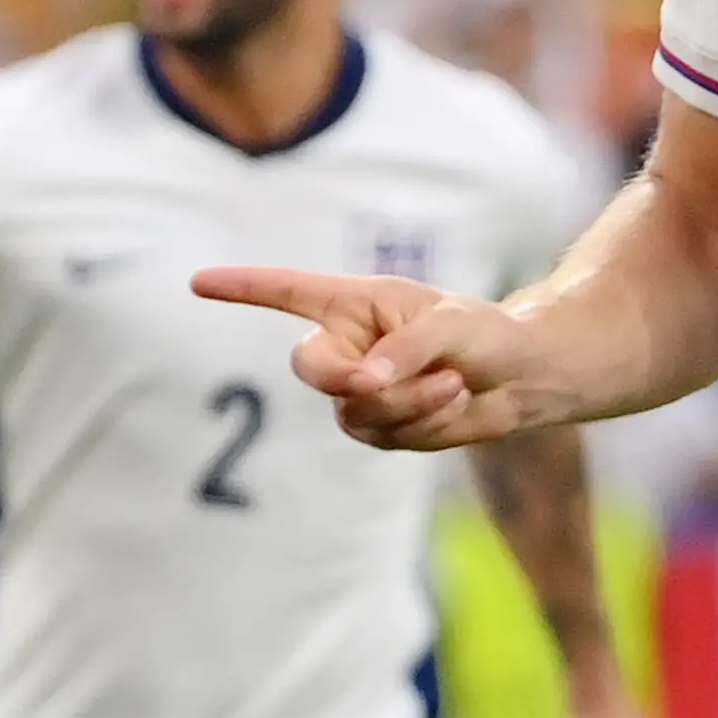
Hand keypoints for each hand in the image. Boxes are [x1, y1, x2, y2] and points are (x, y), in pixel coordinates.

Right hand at [191, 267, 534, 448]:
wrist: (519, 378)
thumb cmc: (485, 333)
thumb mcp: (452, 326)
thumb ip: (406, 349)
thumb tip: (364, 385)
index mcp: (355, 303)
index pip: (287, 292)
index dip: (242, 288)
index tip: (197, 282)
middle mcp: (349, 345)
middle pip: (309, 367)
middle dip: (345, 377)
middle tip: (385, 378)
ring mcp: (359, 391)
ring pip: (356, 410)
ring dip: (410, 402)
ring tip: (453, 382)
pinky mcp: (380, 428)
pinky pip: (386, 434)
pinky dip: (424, 422)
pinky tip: (453, 401)